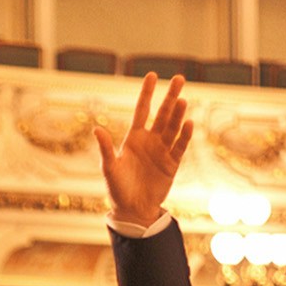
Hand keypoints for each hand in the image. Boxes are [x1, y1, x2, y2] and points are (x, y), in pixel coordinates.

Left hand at [94, 72, 193, 226]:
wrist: (132, 210)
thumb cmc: (117, 189)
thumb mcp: (109, 168)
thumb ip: (105, 148)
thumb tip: (96, 129)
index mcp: (134, 138)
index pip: (142, 110)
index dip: (147, 93)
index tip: (152, 75)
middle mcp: (150, 141)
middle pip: (162, 114)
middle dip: (170, 96)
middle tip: (179, 78)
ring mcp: (162, 151)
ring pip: (173, 127)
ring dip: (178, 114)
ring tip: (182, 100)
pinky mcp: (172, 164)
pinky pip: (180, 146)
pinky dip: (184, 135)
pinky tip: (188, 123)